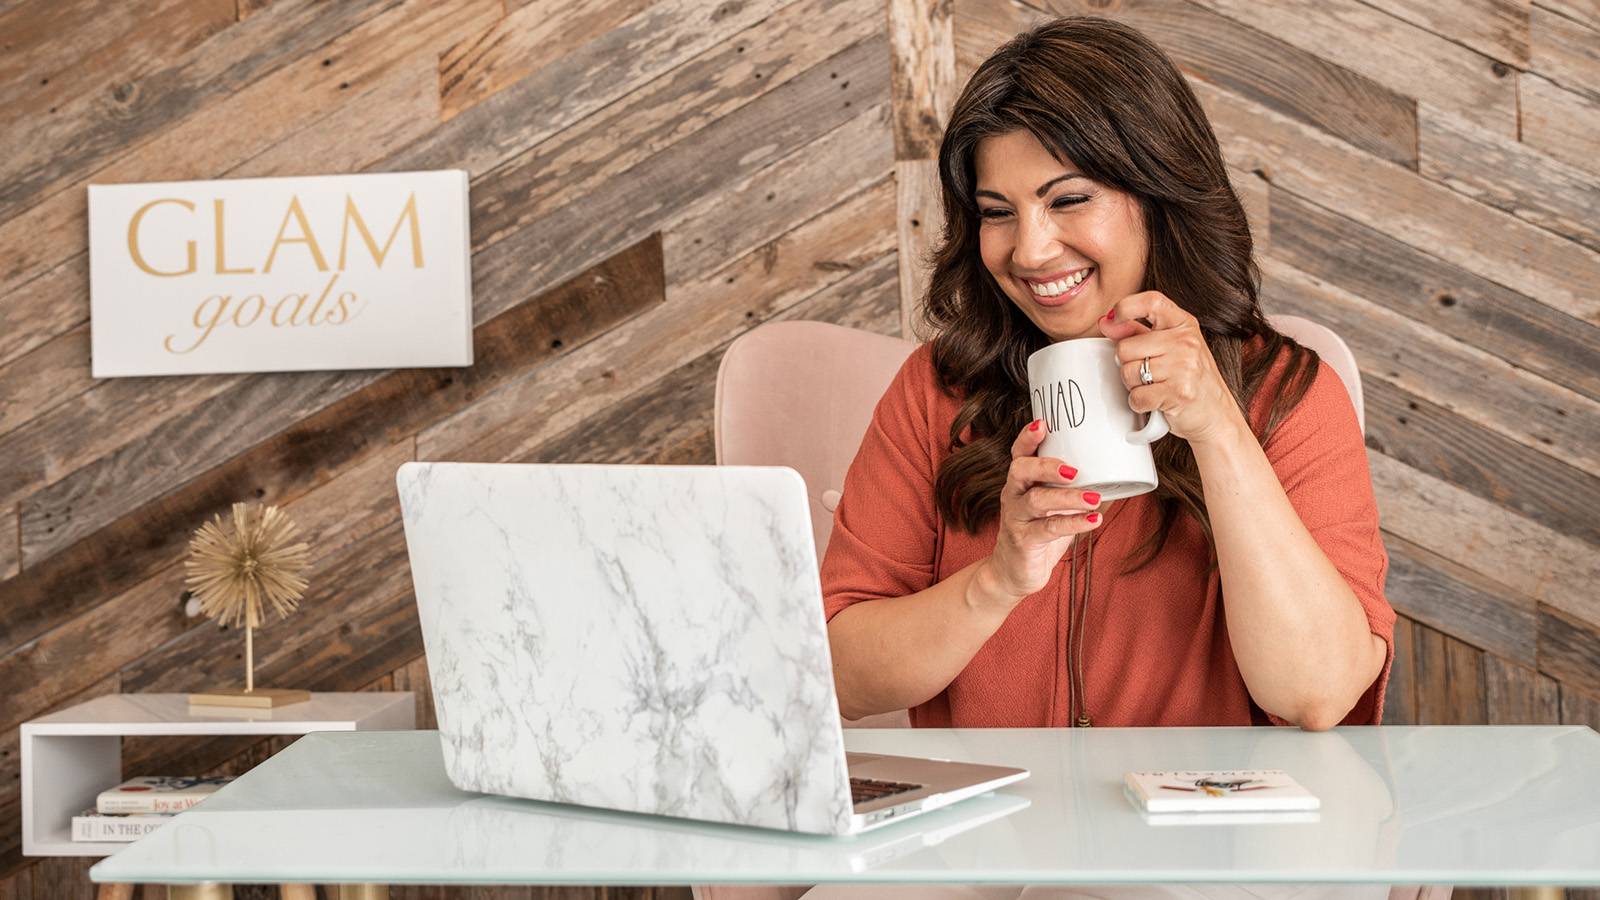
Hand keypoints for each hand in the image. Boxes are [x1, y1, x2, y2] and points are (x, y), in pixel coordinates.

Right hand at [975, 418, 1104, 608]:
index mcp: (1020, 482)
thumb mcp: (1056, 507)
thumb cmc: (1039, 532)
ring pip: (1036, 501)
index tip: (1043, 424)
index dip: (1028, 438)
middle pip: (1020, 470)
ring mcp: (1016, 518)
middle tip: (1075, 470)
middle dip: (1047, 465)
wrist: (1015, 572)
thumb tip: (1122, 478)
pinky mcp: (1023, 540)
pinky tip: (1093, 519)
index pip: (1019, 453)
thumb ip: (1081, 491)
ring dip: (1067, 497)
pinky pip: (1048, 529)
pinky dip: (1073, 523)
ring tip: (1094, 498)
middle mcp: (1013, 495)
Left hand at [1099, 291, 1246, 446]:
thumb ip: (1137, 332)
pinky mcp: (1179, 392)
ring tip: (1156, 387)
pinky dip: (1139, 404)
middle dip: (1128, 365)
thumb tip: (1106, 321)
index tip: (1115, 318)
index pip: (1151, 301)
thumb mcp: (1169, 348)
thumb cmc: (1191, 381)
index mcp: (1184, 325)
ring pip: (1127, 373)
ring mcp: (1185, 366)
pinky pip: (1136, 397)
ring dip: (1134, 386)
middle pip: (1125, 348)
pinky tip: (1156, 402)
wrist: (1217, 415)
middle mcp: (1186, 342)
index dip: (1127, 307)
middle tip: (1149, 374)